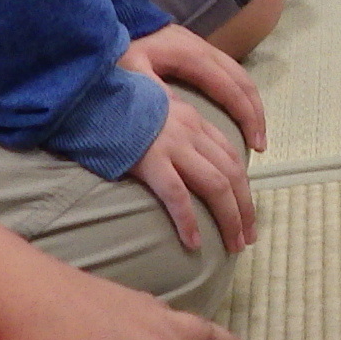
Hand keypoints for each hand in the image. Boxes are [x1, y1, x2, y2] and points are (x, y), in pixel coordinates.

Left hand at [123, 24, 267, 153]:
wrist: (121, 15)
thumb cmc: (124, 45)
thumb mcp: (132, 68)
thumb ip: (154, 91)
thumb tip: (181, 118)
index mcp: (194, 57)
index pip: (231, 89)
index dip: (246, 117)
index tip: (254, 144)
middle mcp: (207, 51)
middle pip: (244, 83)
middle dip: (256, 115)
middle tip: (260, 146)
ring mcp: (206, 49)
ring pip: (242, 77)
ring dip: (252, 106)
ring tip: (255, 135)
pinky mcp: (200, 53)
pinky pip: (232, 75)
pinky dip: (242, 96)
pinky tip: (240, 113)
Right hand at [127, 87, 256, 253]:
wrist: (92, 94)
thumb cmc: (116, 108)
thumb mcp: (156, 111)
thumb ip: (173, 129)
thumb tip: (181, 161)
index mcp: (194, 120)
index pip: (231, 156)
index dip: (243, 187)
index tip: (246, 212)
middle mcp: (190, 132)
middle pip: (232, 174)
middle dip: (244, 209)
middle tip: (248, 238)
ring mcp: (172, 146)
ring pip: (215, 185)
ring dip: (229, 218)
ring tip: (233, 245)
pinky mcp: (150, 160)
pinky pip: (177, 195)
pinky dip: (189, 220)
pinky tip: (194, 242)